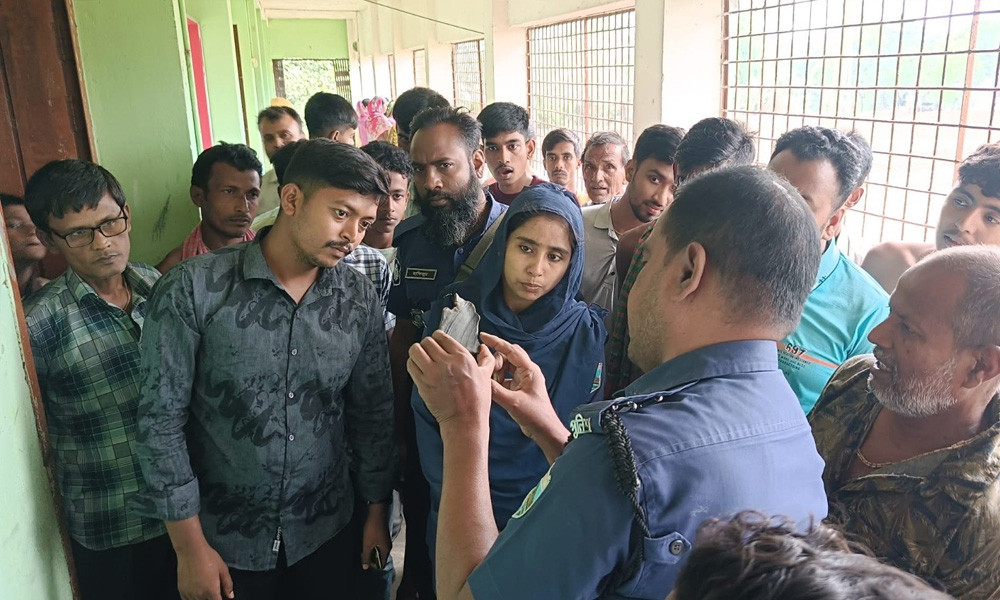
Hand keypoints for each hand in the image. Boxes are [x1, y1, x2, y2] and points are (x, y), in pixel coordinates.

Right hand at [175, 541, 233, 599]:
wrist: (190, 550)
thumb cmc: (207, 557)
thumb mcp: (222, 569)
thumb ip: (227, 584)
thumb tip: (230, 596)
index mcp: (211, 591)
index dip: (219, 599)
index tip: (219, 596)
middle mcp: (200, 595)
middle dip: (211, 597)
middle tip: (211, 587)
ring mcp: (189, 594)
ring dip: (202, 598)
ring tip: (204, 587)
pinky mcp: (181, 591)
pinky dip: (192, 598)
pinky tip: (196, 590)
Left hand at [360, 503, 390, 570]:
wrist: (377, 513)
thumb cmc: (372, 530)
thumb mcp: (367, 545)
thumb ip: (366, 557)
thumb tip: (365, 567)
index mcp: (386, 550)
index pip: (381, 564)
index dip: (373, 565)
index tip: (365, 561)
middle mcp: (388, 546)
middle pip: (380, 558)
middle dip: (371, 558)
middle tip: (363, 554)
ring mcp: (386, 540)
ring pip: (379, 551)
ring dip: (372, 551)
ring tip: (364, 548)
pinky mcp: (383, 535)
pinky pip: (379, 545)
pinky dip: (373, 546)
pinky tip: (367, 542)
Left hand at [407, 330, 495, 425]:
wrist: (465, 421)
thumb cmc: (477, 401)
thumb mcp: (486, 376)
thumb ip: (486, 359)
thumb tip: (484, 348)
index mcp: (463, 357)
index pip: (442, 336)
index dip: (438, 338)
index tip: (438, 343)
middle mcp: (447, 362)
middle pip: (427, 341)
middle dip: (427, 345)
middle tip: (429, 352)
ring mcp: (433, 373)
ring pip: (415, 350)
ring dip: (417, 352)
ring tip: (421, 358)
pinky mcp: (422, 384)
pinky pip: (410, 365)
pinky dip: (412, 364)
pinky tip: (418, 368)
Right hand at [482, 332, 569, 462]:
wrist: (544, 430)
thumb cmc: (535, 416)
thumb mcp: (512, 402)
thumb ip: (495, 390)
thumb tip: (481, 380)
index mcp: (529, 370)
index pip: (510, 350)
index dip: (496, 342)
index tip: (483, 336)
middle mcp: (527, 372)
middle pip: (507, 356)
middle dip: (496, 360)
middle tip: (487, 369)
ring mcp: (524, 380)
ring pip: (506, 367)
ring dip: (497, 372)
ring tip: (491, 382)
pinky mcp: (520, 388)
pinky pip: (506, 378)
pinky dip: (498, 380)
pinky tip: (493, 387)